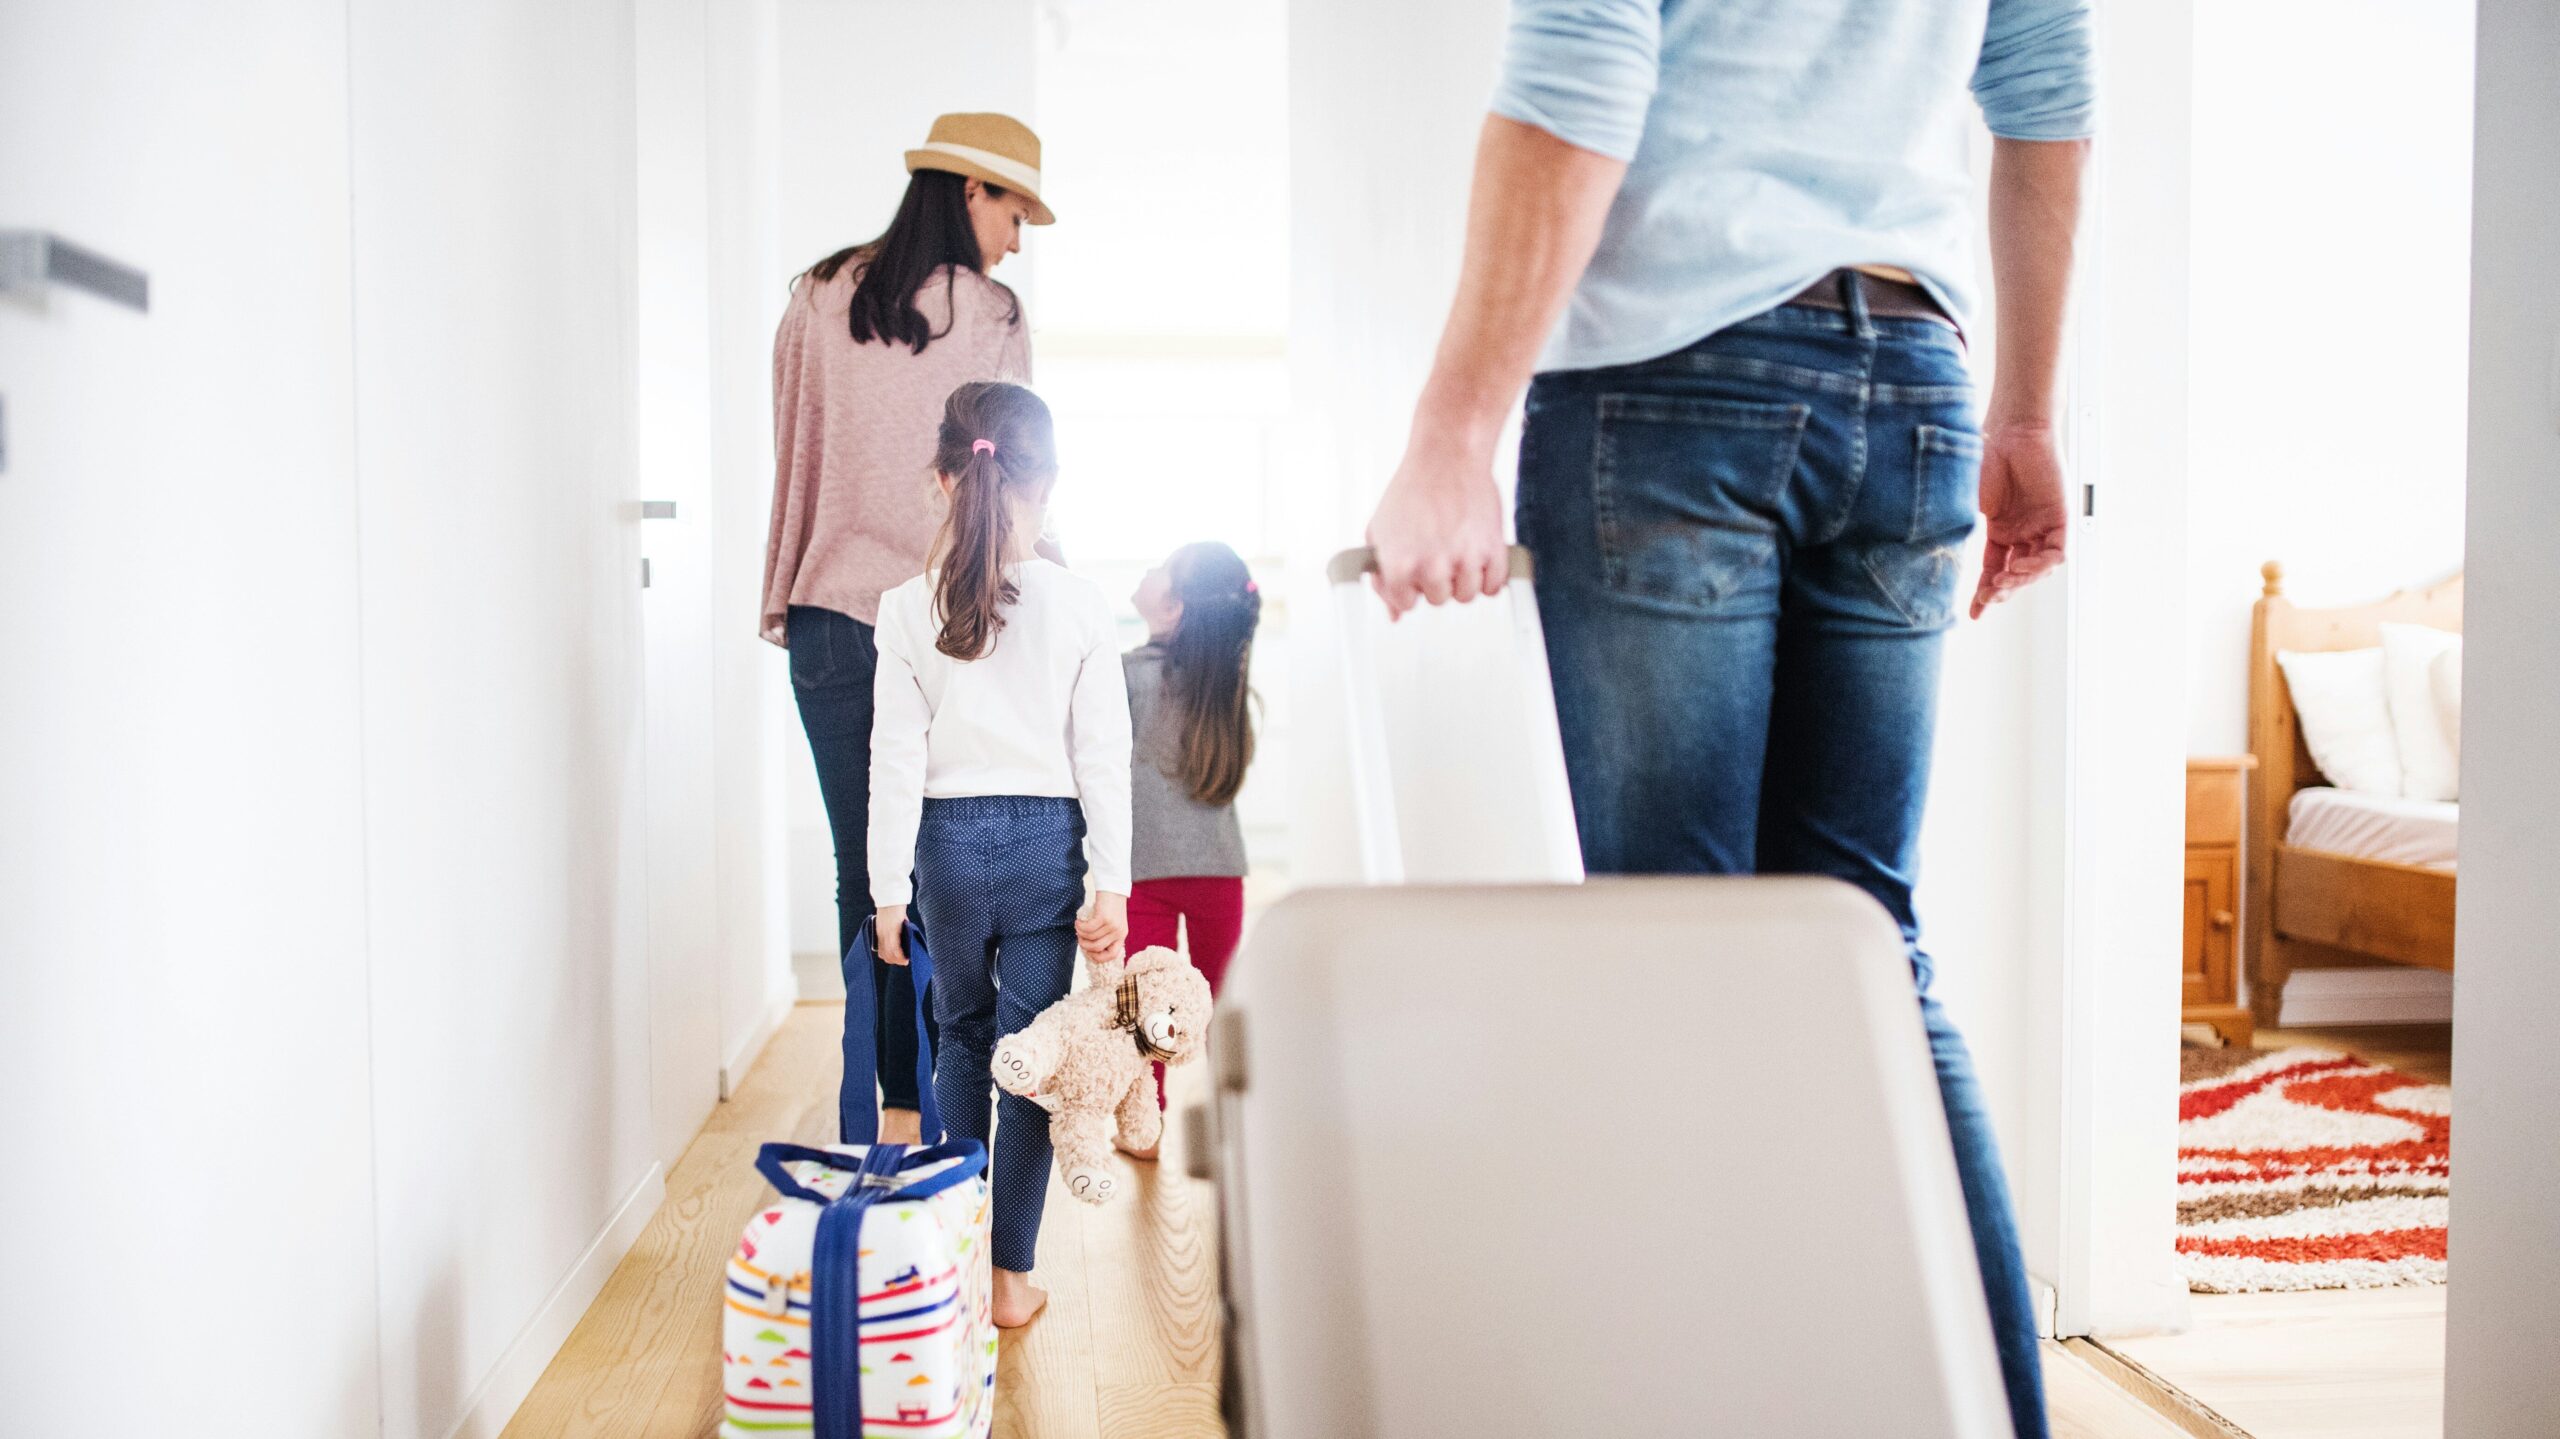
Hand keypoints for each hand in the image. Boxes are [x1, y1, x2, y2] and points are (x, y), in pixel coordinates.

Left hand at [875, 905, 909, 965]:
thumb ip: (896, 927)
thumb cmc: (893, 905)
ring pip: (890, 953)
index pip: (882, 951)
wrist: (890, 894)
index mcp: (880, 932)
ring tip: (905, 961)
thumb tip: (904, 933)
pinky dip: (899, 954)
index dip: (890, 958)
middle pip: (885, 955)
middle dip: (895, 961)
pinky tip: (904, 957)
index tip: (898, 960)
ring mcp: (886, 933)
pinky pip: (894, 946)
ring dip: (898, 959)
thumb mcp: (892, 919)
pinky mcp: (893, 929)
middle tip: (904, 962)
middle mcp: (882, 934)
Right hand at [1076, 892, 1127, 963]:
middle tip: (1079, 937)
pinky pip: (1088, 928)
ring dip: (1080, 933)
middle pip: (1097, 948)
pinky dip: (1080, 926)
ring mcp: (1112, 925)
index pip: (1111, 955)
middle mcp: (1118, 932)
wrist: (1113, 888)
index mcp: (1122, 936)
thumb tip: (1089, 948)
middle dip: (1084, 945)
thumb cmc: (1110, 906)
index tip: (1088, 951)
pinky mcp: (1104, 917)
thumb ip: (1106, 934)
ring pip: (1090, 938)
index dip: (1097, 957)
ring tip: (1078, 926)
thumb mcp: (1112, 922)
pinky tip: (1078, 921)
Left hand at [1364, 428, 1508, 619]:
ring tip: (1458, 546)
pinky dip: (1490, 574)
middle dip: (1437, 578)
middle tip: (1437, 547)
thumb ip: (1383, 576)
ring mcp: (1465, 561)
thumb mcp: (1381, 532)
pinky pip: (1495, 586)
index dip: (1409, 585)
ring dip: (1464, 577)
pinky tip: (1478, 552)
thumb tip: (1394, 613)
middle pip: (1438, 600)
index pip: (1405, 604)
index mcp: (1399, 566)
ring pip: (1467, 595)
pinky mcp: (1493, 551)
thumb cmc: (1413, 490)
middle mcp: (1432, 568)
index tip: (1414, 567)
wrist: (1448, 457)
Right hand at [1971, 420, 2070, 618]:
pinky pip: (2056, 552)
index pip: (1993, 570)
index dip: (1984, 594)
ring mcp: (2042, 525)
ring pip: (2038, 568)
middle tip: (1988, 598)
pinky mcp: (2060, 517)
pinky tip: (2021, 566)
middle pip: (2016, 574)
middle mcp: (2023, 531)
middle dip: (2002, 591)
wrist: (2012, 429)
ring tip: (2003, 583)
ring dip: (2020, 580)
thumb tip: (1941, 561)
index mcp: (2000, 529)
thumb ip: (1960, 530)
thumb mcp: (1965, 502)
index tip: (1974, 614)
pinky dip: (2040, 565)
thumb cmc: (1986, 456)